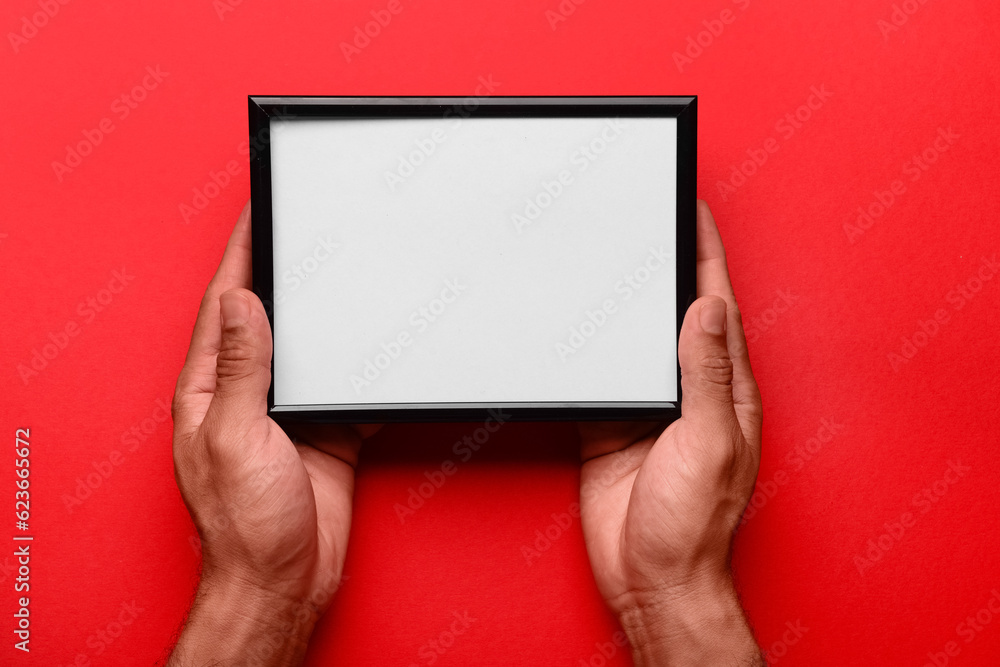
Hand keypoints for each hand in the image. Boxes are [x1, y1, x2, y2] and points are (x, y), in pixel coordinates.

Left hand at [168, 201, 378, 665]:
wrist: (284, 582)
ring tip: (349, 272)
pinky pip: (348, 388)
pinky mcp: (327, 432)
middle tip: (308, 227)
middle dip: (286, 271)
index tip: (258, 213)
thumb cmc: (245, 525)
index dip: (241, 255)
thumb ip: (241, 368)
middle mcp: (248, 393)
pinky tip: (383, 346)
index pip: (224, 304)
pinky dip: (366, 368)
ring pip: (313, 348)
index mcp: (211, 388)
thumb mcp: (237, 436)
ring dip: (330, 315)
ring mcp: (290, 412)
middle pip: (270, 317)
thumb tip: (239, 301)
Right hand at [578, 201, 763, 665]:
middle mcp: (686, 388)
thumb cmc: (694, 526)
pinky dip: (586, 346)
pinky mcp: (608, 424)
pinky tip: (575, 322)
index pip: (716, 304)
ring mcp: (645, 405)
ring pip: (631, 336)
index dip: (705, 253)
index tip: (693, 208)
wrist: (652, 579)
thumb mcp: (708, 443)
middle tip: (645, 213)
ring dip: (622, 297)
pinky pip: (596, 374)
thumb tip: (706, 309)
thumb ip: (705, 376)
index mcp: (723, 387)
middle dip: (661, 260)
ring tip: (606, 251)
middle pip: (672, 309)